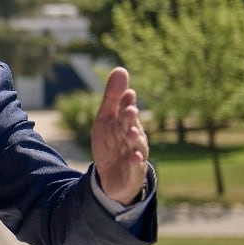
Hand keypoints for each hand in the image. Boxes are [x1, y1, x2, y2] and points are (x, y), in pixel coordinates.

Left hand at [91, 67, 150, 204]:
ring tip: (131, 132)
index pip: (127, 111)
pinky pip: (135, 167)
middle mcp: (134, 137)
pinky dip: (135, 162)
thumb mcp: (106, 119)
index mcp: (128, 123)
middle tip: (129, 110)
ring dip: (135, 139)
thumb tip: (121, 69)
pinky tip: (134, 157)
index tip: (127, 93)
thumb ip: (113, 97)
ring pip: (136, 146)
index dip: (126, 103)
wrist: (110, 176)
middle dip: (131, 119)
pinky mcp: (133, 172)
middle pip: (132, 126)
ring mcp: (135, 155)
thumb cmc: (111, 143)